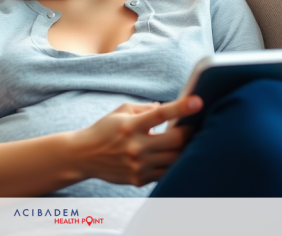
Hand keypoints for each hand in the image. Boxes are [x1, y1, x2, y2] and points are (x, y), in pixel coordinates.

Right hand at [71, 96, 202, 186]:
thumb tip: (166, 108)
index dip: (181, 108)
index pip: (160, 115)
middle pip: (175, 141)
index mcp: (131, 125)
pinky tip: (171, 156)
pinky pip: (166, 172)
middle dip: (189, 132)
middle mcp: (135, 147)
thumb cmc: (105, 129)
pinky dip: (172, 164)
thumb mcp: (121, 111)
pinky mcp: (139, 179)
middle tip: (193, 128)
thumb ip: (145, 109)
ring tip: (186, 142)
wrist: (84, 156)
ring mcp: (138, 165)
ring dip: (184, 149)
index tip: (198, 101)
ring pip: (175, 159)